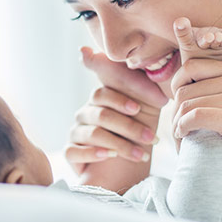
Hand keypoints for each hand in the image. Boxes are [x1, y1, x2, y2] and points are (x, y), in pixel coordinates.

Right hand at [66, 47, 167, 175]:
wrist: (131, 169)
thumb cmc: (138, 133)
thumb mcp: (145, 107)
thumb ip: (136, 82)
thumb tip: (118, 52)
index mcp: (101, 100)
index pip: (102, 93)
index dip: (119, 100)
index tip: (137, 108)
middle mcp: (86, 113)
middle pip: (101, 115)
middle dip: (128, 127)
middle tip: (150, 138)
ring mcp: (76, 132)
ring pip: (92, 133)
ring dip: (120, 144)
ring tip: (141, 155)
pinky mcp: (71, 152)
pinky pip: (74, 150)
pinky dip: (93, 153)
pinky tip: (109, 157)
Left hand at [169, 30, 221, 190]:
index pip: (191, 66)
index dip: (177, 86)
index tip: (178, 106)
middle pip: (185, 88)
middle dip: (176, 110)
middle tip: (177, 128)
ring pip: (187, 104)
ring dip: (177, 124)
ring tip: (181, 136)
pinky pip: (195, 117)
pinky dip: (183, 129)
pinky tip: (184, 138)